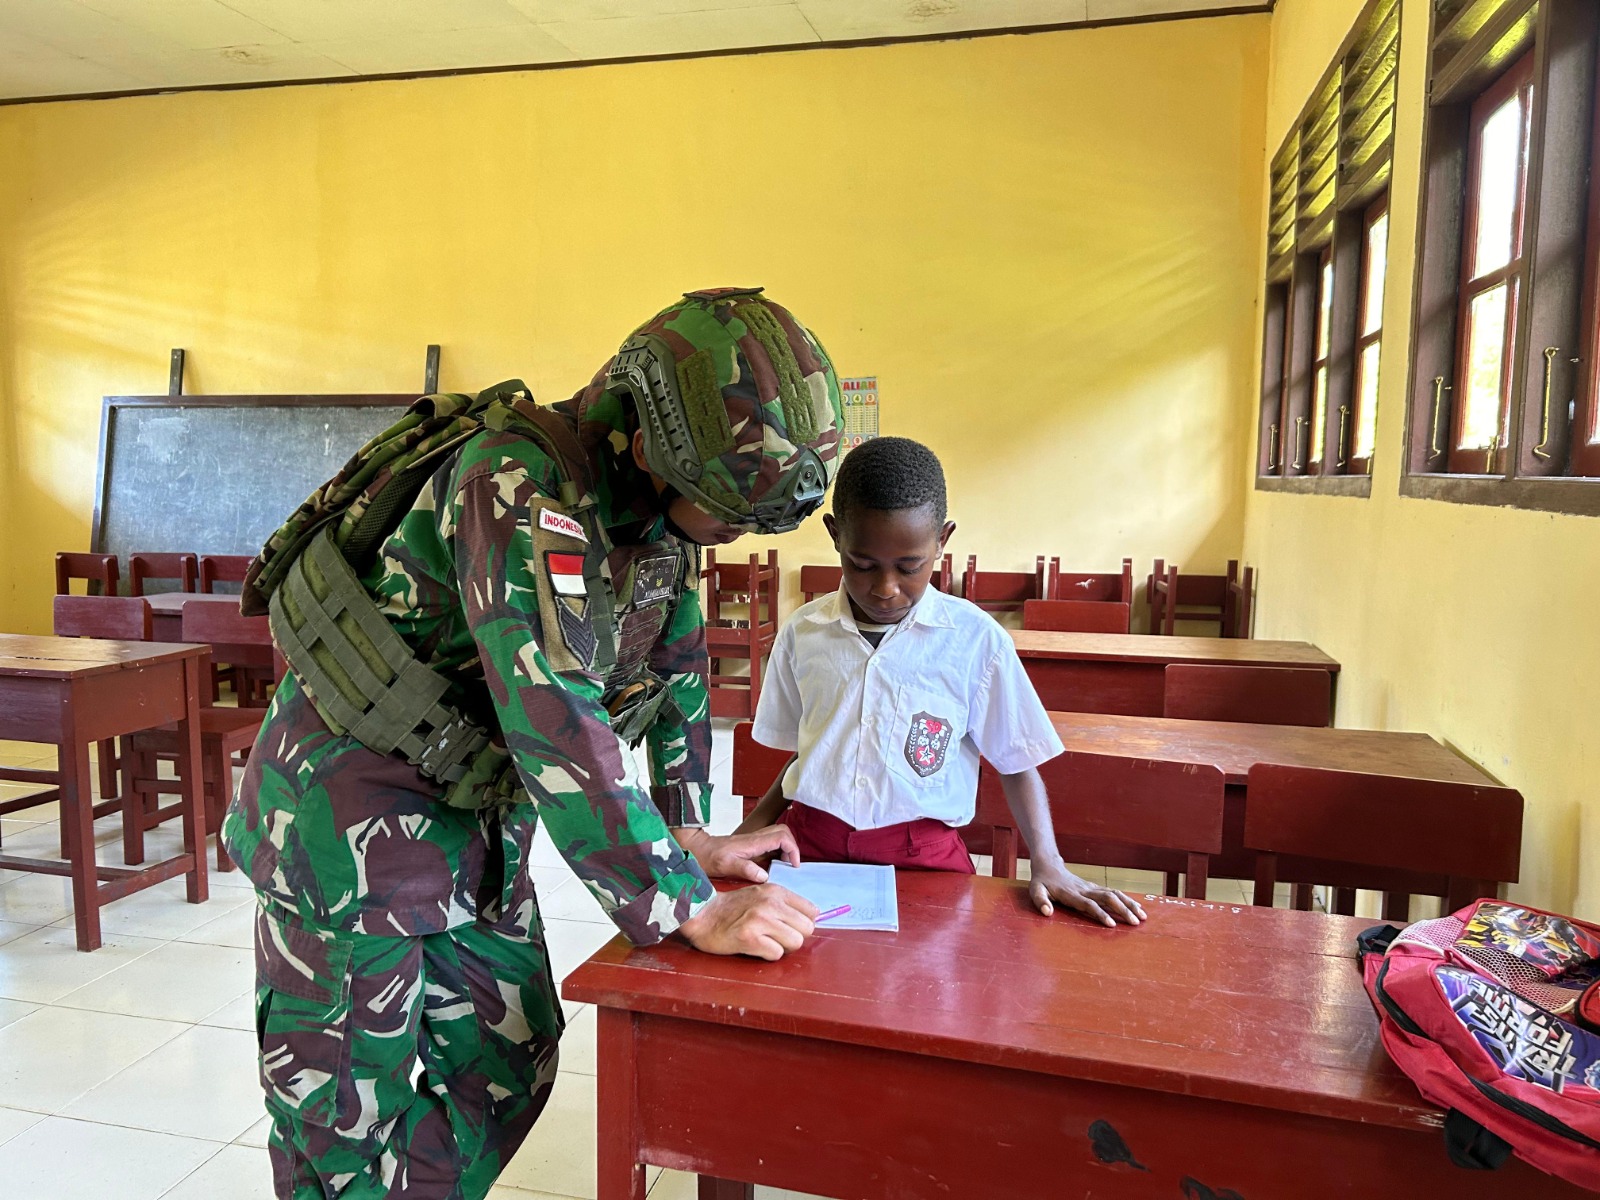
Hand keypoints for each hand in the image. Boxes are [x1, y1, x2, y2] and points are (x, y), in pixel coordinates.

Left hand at [672, 825, 800, 882]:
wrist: (696, 849)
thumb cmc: (708, 857)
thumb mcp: (725, 865)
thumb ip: (745, 869)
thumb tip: (764, 876)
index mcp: (752, 843)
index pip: (781, 837)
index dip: (792, 849)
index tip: (793, 864)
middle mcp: (755, 838)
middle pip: (783, 831)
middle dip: (793, 846)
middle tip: (792, 864)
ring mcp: (753, 840)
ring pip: (778, 835)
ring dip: (786, 847)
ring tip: (785, 865)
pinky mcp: (750, 845)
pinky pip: (770, 842)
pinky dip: (778, 850)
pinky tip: (773, 864)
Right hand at [676, 885, 818, 959]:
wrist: (702, 914)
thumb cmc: (733, 908)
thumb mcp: (761, 895)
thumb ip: (784, 904)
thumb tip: (811, 920)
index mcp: (776, 892)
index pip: (812, 911)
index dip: (803, 923)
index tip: (791, 927)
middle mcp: (770, 904)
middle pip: (807, 929)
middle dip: (795, 937)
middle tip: (778, 938)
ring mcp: (760, 920)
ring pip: (795, 942)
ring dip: (783, 947)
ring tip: (767, 942)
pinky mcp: (749, 938)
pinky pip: (776, 954)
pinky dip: (768, 955)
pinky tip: (756, 947)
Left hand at [1028, 860, 1145, 926]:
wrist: (1049, 866)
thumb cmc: (1042, 882)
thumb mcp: (1035, 891)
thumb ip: (1040, 901)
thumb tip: (1047, 912)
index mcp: (1072, 894)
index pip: (1089, 905)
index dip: (1100, 914)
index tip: (1112, 924)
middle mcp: (1085, 890)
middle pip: (1108, 899)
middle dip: (1123, 911)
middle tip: (1136, 923)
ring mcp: (1092, 888)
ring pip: (1114, 895)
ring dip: (1129, 905)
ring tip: (1143, 917)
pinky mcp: (1095, 888)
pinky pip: (1114, 893)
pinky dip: (1127, 900)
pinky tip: (1137, 908)